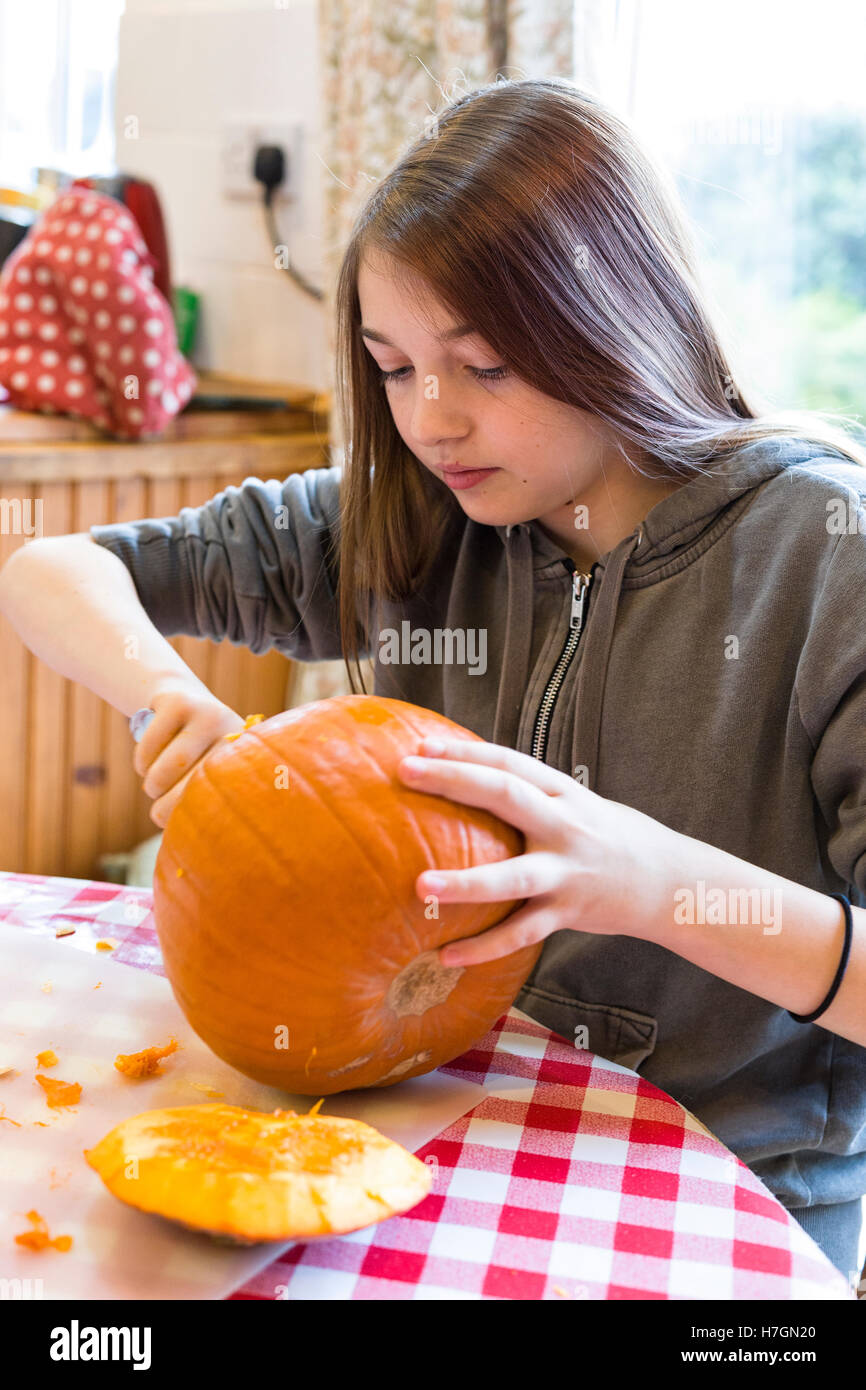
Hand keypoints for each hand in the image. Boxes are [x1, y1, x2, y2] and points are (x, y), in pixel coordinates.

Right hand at [132, 676, 245, 828]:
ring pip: (167, 769)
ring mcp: (207, 713)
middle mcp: (232, 732)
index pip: (225, 796)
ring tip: (153, 786)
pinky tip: (145, 764)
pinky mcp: (178, 702)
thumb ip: (208, 801)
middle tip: (157, 815)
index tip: (185, 832)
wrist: (179, 697)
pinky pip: (148, 749)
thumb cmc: (195, 753)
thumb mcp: (210, 770)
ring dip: (152, 786)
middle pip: (195, 785)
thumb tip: (192, 854)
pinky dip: (141, 764)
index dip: (202, 817)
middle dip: (167, 808)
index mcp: (246, 756)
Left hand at [397, 735, 682, 966]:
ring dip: (466, 882)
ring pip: (513, 876)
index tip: (419, 746)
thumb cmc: (606, 838)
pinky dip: (484, 947)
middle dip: (455, 781)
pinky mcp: (570, 913)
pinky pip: (522, 933)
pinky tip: (446, 956)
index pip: (509, 762)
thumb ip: (528, 796)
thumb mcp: (574, 805)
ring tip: (420, 887)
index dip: (464, 751)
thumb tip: (462, 781)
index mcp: (563, 793)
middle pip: (506, 796)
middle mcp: (565, 826)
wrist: (669, 882)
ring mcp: (568, 872)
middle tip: (406, 772)